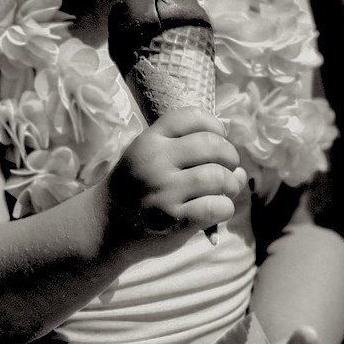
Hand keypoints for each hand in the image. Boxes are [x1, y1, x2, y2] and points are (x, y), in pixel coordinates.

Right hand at [106, 109, 246, 255]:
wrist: (105, 225)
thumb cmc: (135, 187)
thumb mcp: (147, 155)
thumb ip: (185, 149)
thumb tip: (238, 161)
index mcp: (149, 141)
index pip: (192, 117)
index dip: (215, 125)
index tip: (220, 137)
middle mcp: (156, 163)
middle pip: (212, 145)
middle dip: (230, 155)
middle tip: (229, 166)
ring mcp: (165, 193)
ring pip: (219, 177)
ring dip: (232, 183)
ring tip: (227, 188)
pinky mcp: (174, 220)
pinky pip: (216, 207)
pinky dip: (226, 206)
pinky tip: (219, 207)